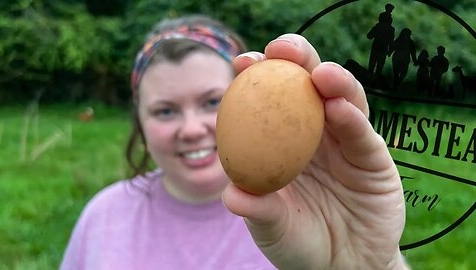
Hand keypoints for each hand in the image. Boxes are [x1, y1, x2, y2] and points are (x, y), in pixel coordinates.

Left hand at [222, 34, 407, 269]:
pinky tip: (339, 108)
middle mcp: (312, 134)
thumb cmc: (299, 242)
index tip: (242, 61)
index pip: (267, 102)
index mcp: (281, 143)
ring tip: (320, 74)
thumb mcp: (273, 229)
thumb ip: (257, 210)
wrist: (342, 267)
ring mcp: (344, 141)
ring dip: (332, 81)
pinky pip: (362, 133)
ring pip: (341, 99)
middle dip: (296, 60)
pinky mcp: (372, 157)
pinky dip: (352, 117)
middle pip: (305, 86)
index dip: (256, 77)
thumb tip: (232, 194)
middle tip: (283, 49)